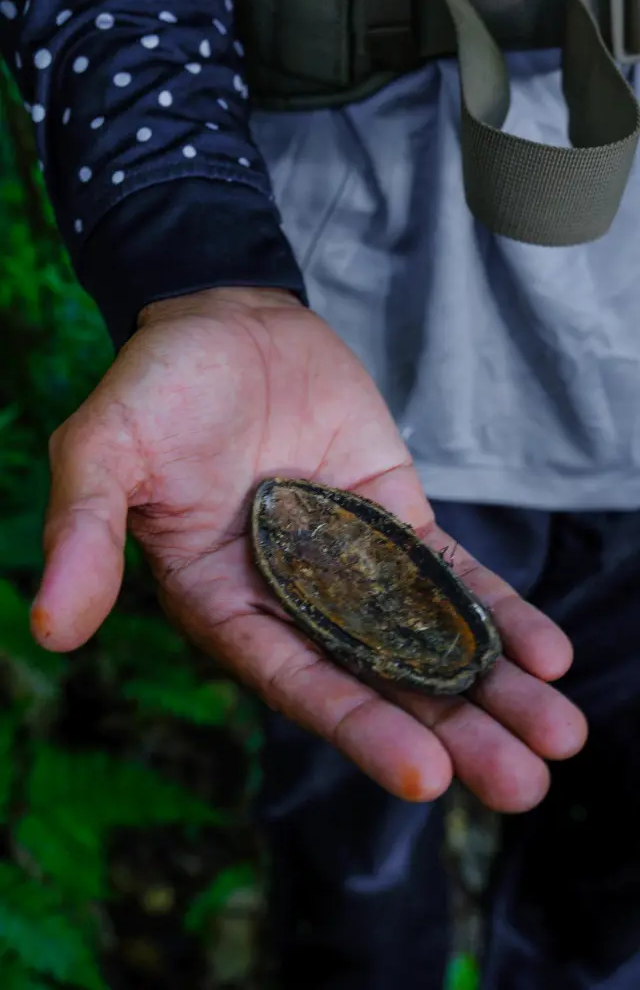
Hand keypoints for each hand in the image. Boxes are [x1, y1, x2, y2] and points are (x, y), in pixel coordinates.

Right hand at [31, 287, 586, 811]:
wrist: (226, 322)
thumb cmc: (157, 386)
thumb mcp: (104, 449)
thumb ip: (82, 533)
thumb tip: (48, 627)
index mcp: (222, 603)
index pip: (295, 680)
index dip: (357, 727)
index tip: (425, 775)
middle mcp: (291, 599)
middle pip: (377, 679)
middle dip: (450, 732)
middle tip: (523, 785)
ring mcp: (350, 563)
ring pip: (425, 637)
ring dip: (491, 689)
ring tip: (558, 736)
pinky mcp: (393, 520)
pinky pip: (449, 572)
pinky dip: (497, 612)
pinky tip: (549, 655)